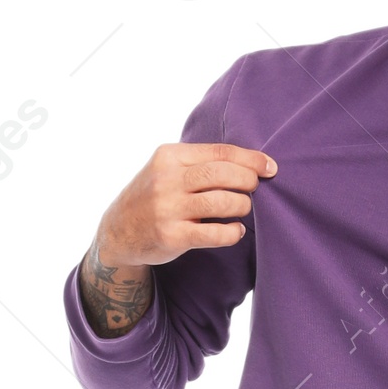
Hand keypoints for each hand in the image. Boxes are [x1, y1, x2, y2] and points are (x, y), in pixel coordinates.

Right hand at [97, 141, 275, 265]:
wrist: (117, 232)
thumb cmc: (153, 197)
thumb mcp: (166, 169)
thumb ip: (198, 163)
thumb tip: (248, 162)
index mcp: (169, 156)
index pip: (219, 152)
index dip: (250, 159)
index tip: (270, 166)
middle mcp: (166, 180)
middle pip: (221, 174)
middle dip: (248, 180)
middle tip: (256, 188)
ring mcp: (168, 209)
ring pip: (220, 201)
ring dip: (241, 205)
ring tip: (244, 207)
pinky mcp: (172, 236)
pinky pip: (213, 233)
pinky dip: (232, 232)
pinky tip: (236, 231)